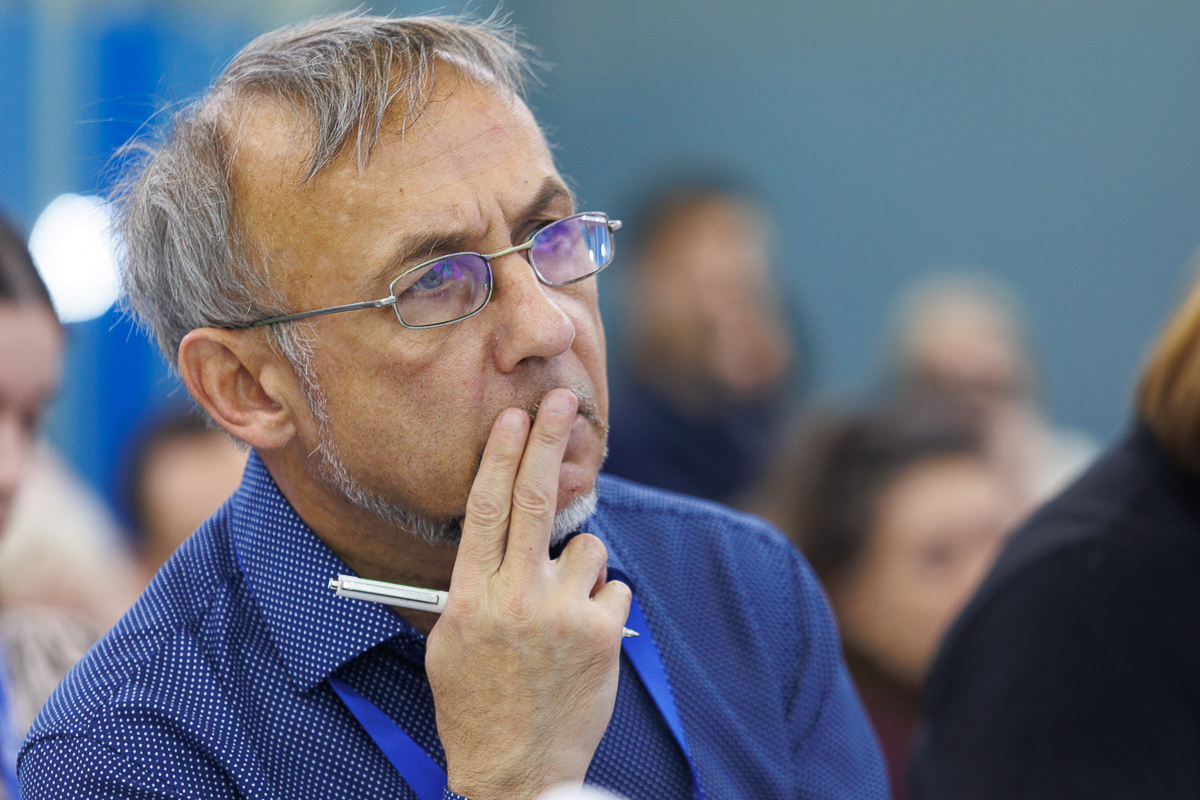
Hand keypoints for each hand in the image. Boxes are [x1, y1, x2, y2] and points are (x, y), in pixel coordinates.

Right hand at [425, 388, 631, 799]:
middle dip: (548, 440)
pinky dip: (602, 603)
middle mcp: (516, 597)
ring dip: (579, 564)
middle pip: (534, 499)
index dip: (500, 454)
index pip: (485, 508)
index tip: (513, 416)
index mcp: (471, 596)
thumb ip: (472, 586)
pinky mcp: (602, 635)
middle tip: (560, 398)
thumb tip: (496, 535)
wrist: (516, 770)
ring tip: (561, 609)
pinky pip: (613, 588)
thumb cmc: (475, 704)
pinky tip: (583, 637)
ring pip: (587, 547)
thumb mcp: (450, 641)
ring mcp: (562, 614)